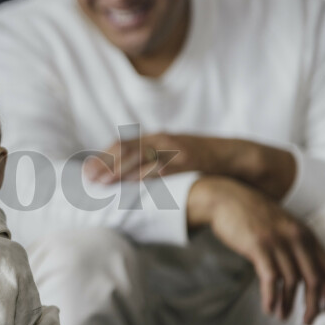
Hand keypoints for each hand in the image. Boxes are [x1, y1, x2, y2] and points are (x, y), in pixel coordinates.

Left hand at [83, 134, 295, 198]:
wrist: (238, 157)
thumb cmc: (202, 163)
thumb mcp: (175, 159)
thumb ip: (154, 166)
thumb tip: (129, 185)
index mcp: (156, 139)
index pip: (123, 145)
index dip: (103, 157)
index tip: (86, 170)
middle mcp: (163, 140)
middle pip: (127, 149)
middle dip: (105, 164)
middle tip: (88, 179)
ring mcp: (176, 149)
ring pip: (142, 157)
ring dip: (120, 171)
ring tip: (104, 183)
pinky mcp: (191, 160)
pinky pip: (166, 168)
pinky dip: (149, 176)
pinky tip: (135, 185)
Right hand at [188, 176, 324, 324]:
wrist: (225, 198)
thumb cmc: (251, 215)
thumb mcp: (282, 225)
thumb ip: (296, 243)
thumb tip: (303, 272)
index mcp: (306, 233)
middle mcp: (296, 237)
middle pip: (315, 279)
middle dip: (313, 305)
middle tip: (308, 322)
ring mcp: (277, 241)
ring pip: (293, 282)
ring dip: (288, 304)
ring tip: (282, 317)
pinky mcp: (258, 246)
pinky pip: (271, 279)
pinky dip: (272, 298)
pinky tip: (268, 309)